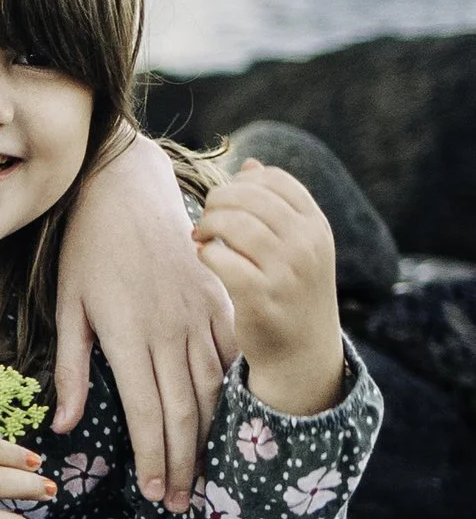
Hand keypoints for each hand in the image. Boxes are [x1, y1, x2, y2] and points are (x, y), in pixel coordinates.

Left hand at [52, 131, 233, 508]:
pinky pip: (231, 353)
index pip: (147, 413)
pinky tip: (228, 420)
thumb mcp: (67, 306)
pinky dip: (232, 390)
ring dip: (210, 438)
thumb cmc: (84, 248)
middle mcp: (170, 330)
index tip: (157, 494)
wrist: (125, 188)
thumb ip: (69, 368)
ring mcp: (200, 313)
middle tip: (183, 504)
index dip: (154, 459)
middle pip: (185, 412)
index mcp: (129, 336)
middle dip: (185, 464)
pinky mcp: (217, 297)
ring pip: (212, 389)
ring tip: (204, 475)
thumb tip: (63, 424)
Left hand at [193, 160, 345, 416]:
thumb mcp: (298, 246)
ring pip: (234, 222)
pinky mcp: (261, 298)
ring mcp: (287, 272)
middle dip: (218, 200)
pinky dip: (207, 254)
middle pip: (248, 195)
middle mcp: (306, 245)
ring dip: (208, 224)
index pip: (274, 180)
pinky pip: (221, 259)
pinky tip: (206, 258)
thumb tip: (250, 164)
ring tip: (202, 236)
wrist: (303, 353)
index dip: (242, 181)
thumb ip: (277, 205)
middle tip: (208, 218)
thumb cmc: (292, 292)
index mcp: (316, 226)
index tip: (229, 200)